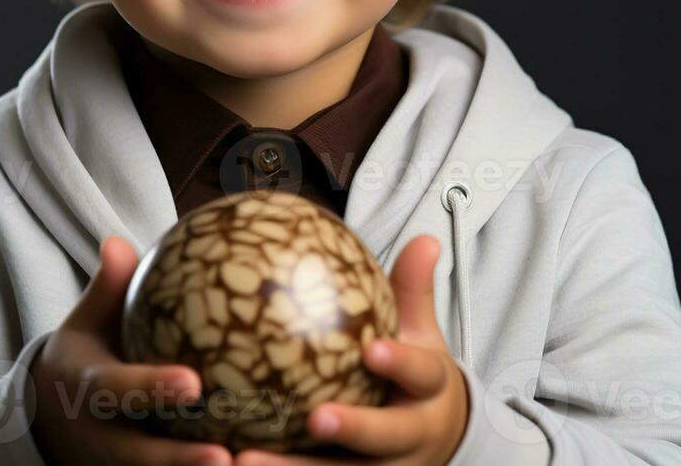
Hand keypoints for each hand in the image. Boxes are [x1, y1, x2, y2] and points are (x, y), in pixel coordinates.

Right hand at [30, 234, 232, 465]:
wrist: (47, 419)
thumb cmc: (84, 358)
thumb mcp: (86, 323)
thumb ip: (106, 289)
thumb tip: (117, 242)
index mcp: (88, 391)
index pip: (118, 390)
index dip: (152, 389)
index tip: (193, 384)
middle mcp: (101, 437)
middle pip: (139, 455)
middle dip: (179, 460)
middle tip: (226, 457)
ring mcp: (117, 465)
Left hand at [233, 235, 468, 465]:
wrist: (436, 440)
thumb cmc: (414, 378)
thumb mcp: (421, 335)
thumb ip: (412, 290)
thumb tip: (423, 238)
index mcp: (427, 395)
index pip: (420, 375)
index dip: (400, 363)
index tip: (372, 350)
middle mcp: (410, 440)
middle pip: (383, 440)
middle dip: (352, 430)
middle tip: (315, 419)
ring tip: (244, 459)